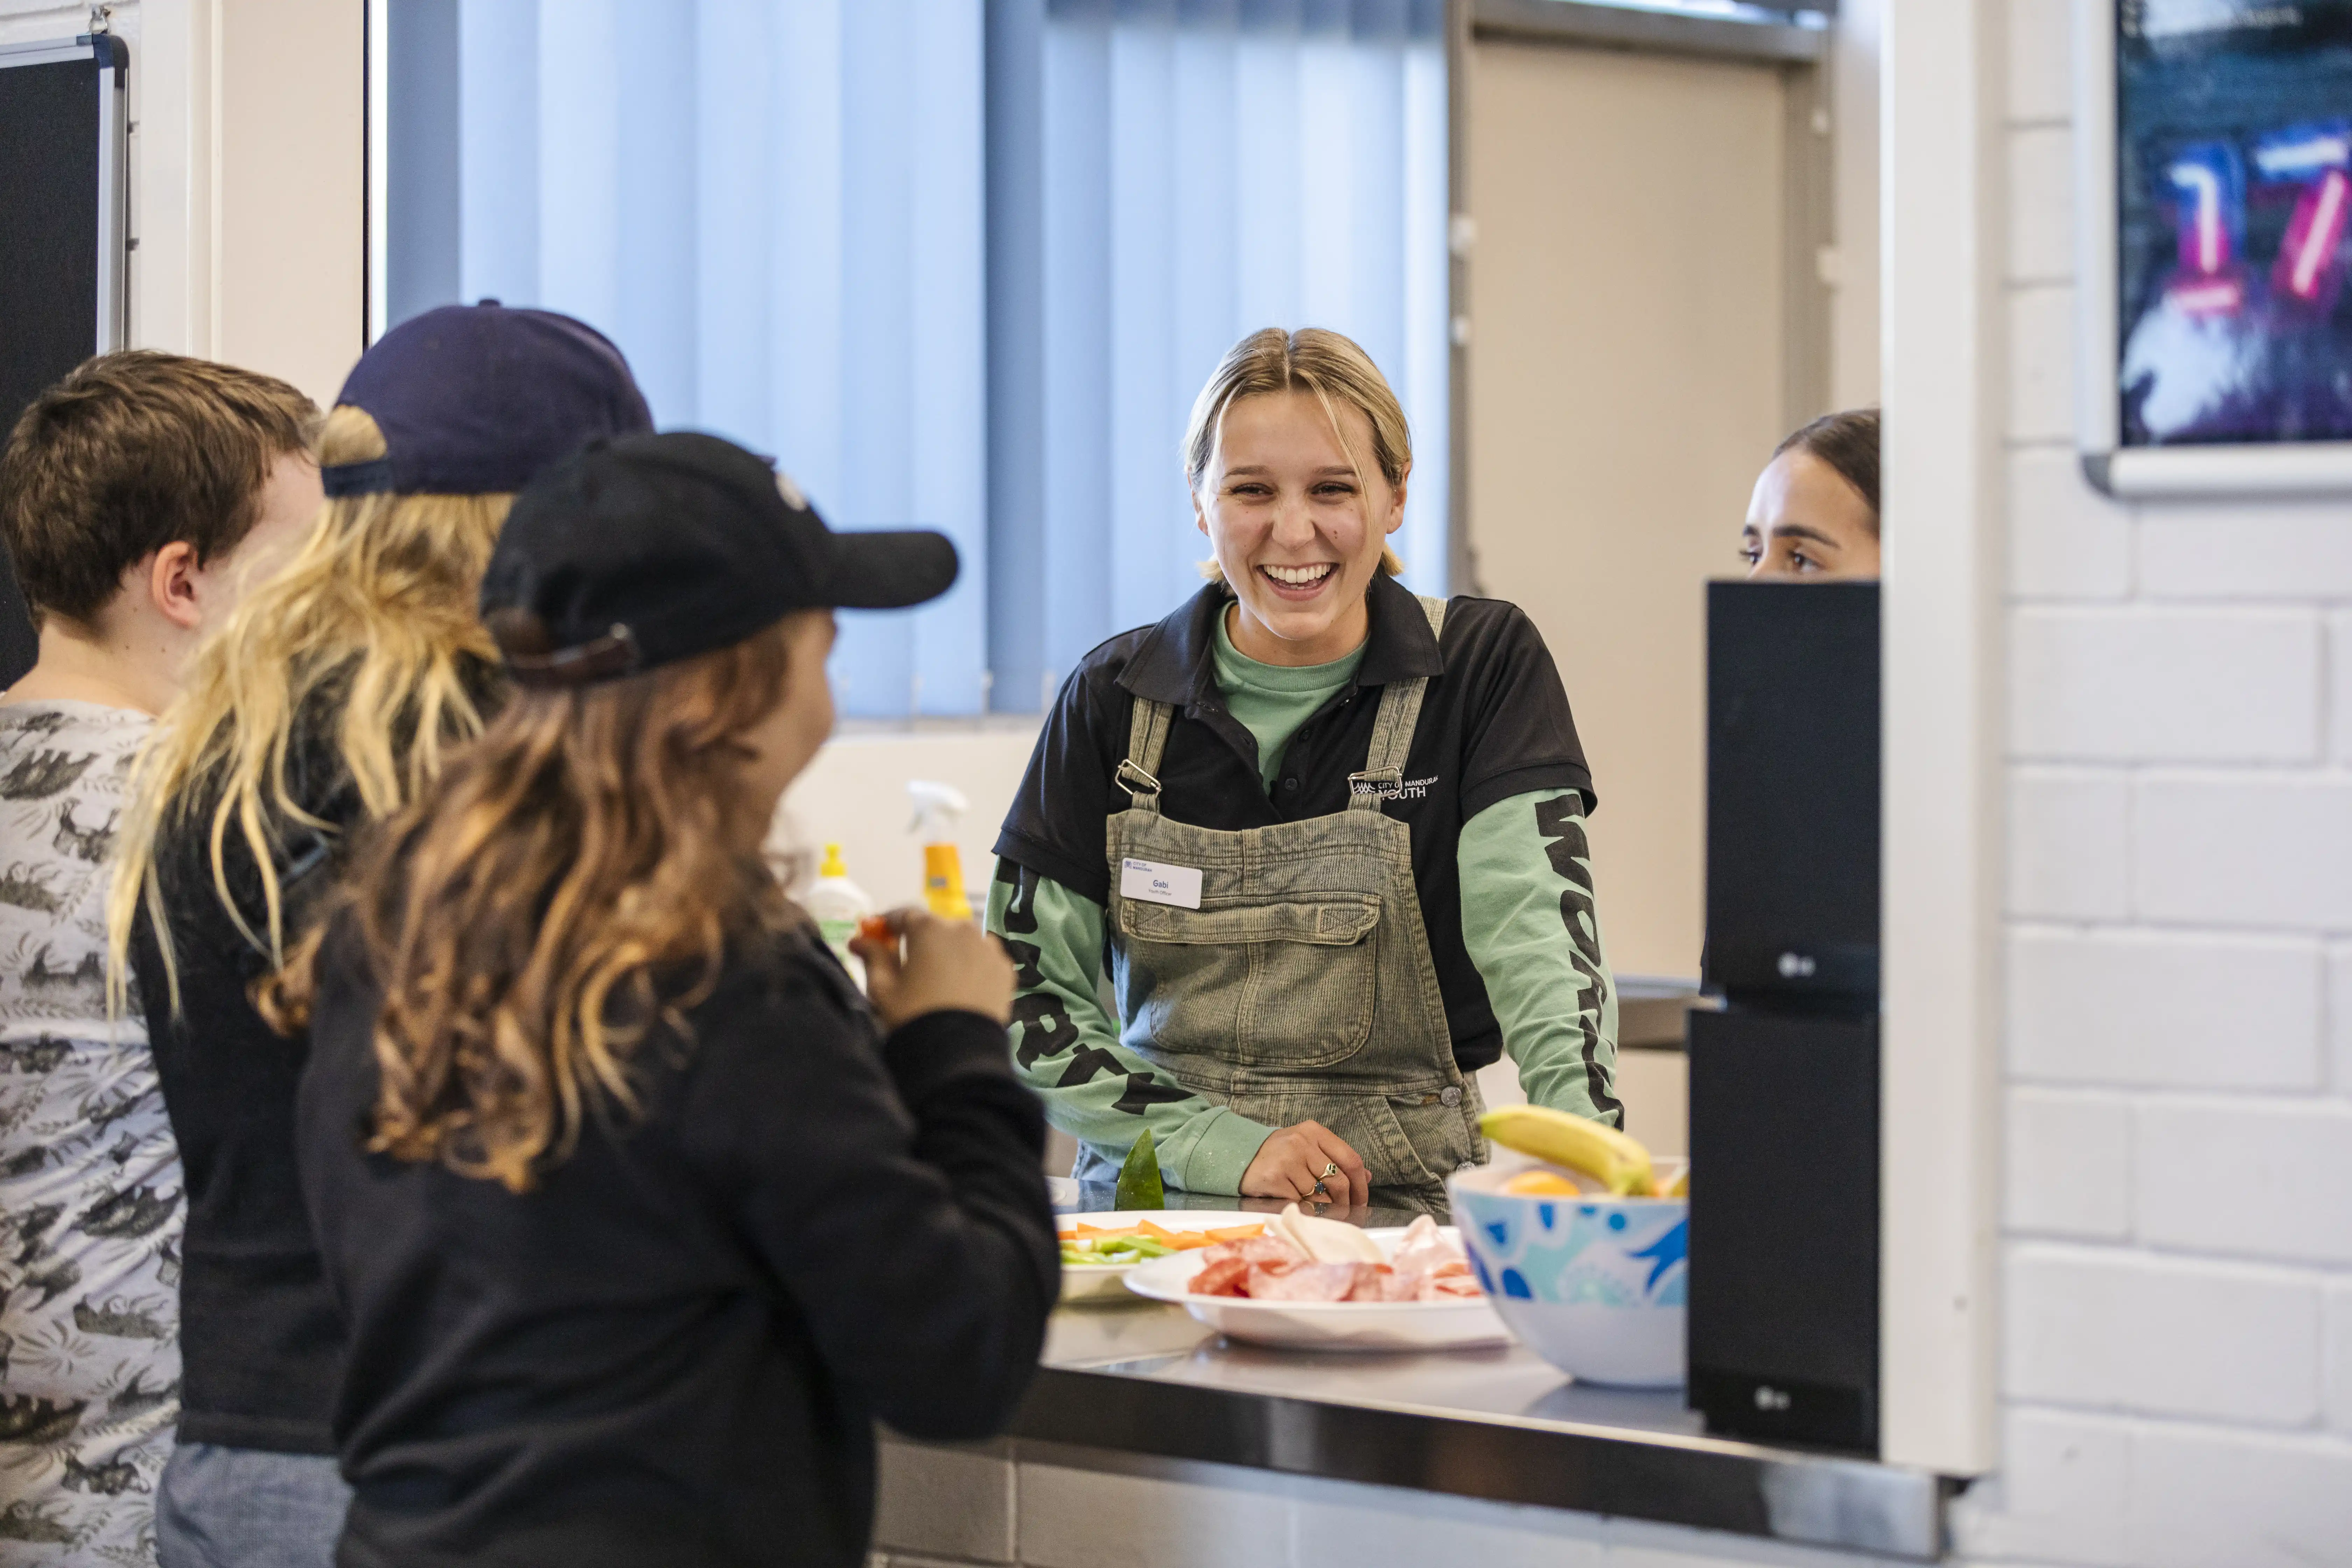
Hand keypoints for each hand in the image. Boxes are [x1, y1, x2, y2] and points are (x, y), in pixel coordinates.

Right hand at [850, 908, 1015, 1030]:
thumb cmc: (914, 1016)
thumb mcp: (883, 989)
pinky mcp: (1005, 968)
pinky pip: (982, 958)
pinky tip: (961, 985)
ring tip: (937, 976)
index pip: (904, 915)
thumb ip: (872, 957)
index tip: (878, 936)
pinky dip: (971, 965)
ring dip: (948, 950)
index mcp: (929, 928)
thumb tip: (859, 939)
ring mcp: (989, 948)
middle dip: (919, 939)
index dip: (888, 924)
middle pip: (935, 927)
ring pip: (962, 940)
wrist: (958, 1052)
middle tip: (907, 961)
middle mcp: (963, 929)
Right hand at [1239, 1121, 1367, 1208]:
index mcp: (1314, 1132)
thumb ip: (1336, 1159)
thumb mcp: (1308, 1148)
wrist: (1241, 1155)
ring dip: (1323, 1209)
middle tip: (1343, 1213)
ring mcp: (1287, 1159)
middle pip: (1339, 1181)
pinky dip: (1304, 1210)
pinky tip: (1298, 1205)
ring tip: (1318, 1209)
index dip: (1360, 1185)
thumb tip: (1366, 1176)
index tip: (1361, 1201)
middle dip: (1344, 1203)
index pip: (1351, 1159)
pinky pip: (1300, 1204)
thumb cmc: (1280, 1155)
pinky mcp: (1274, 1178)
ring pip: (1320, 1197)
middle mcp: (1302, 1142)